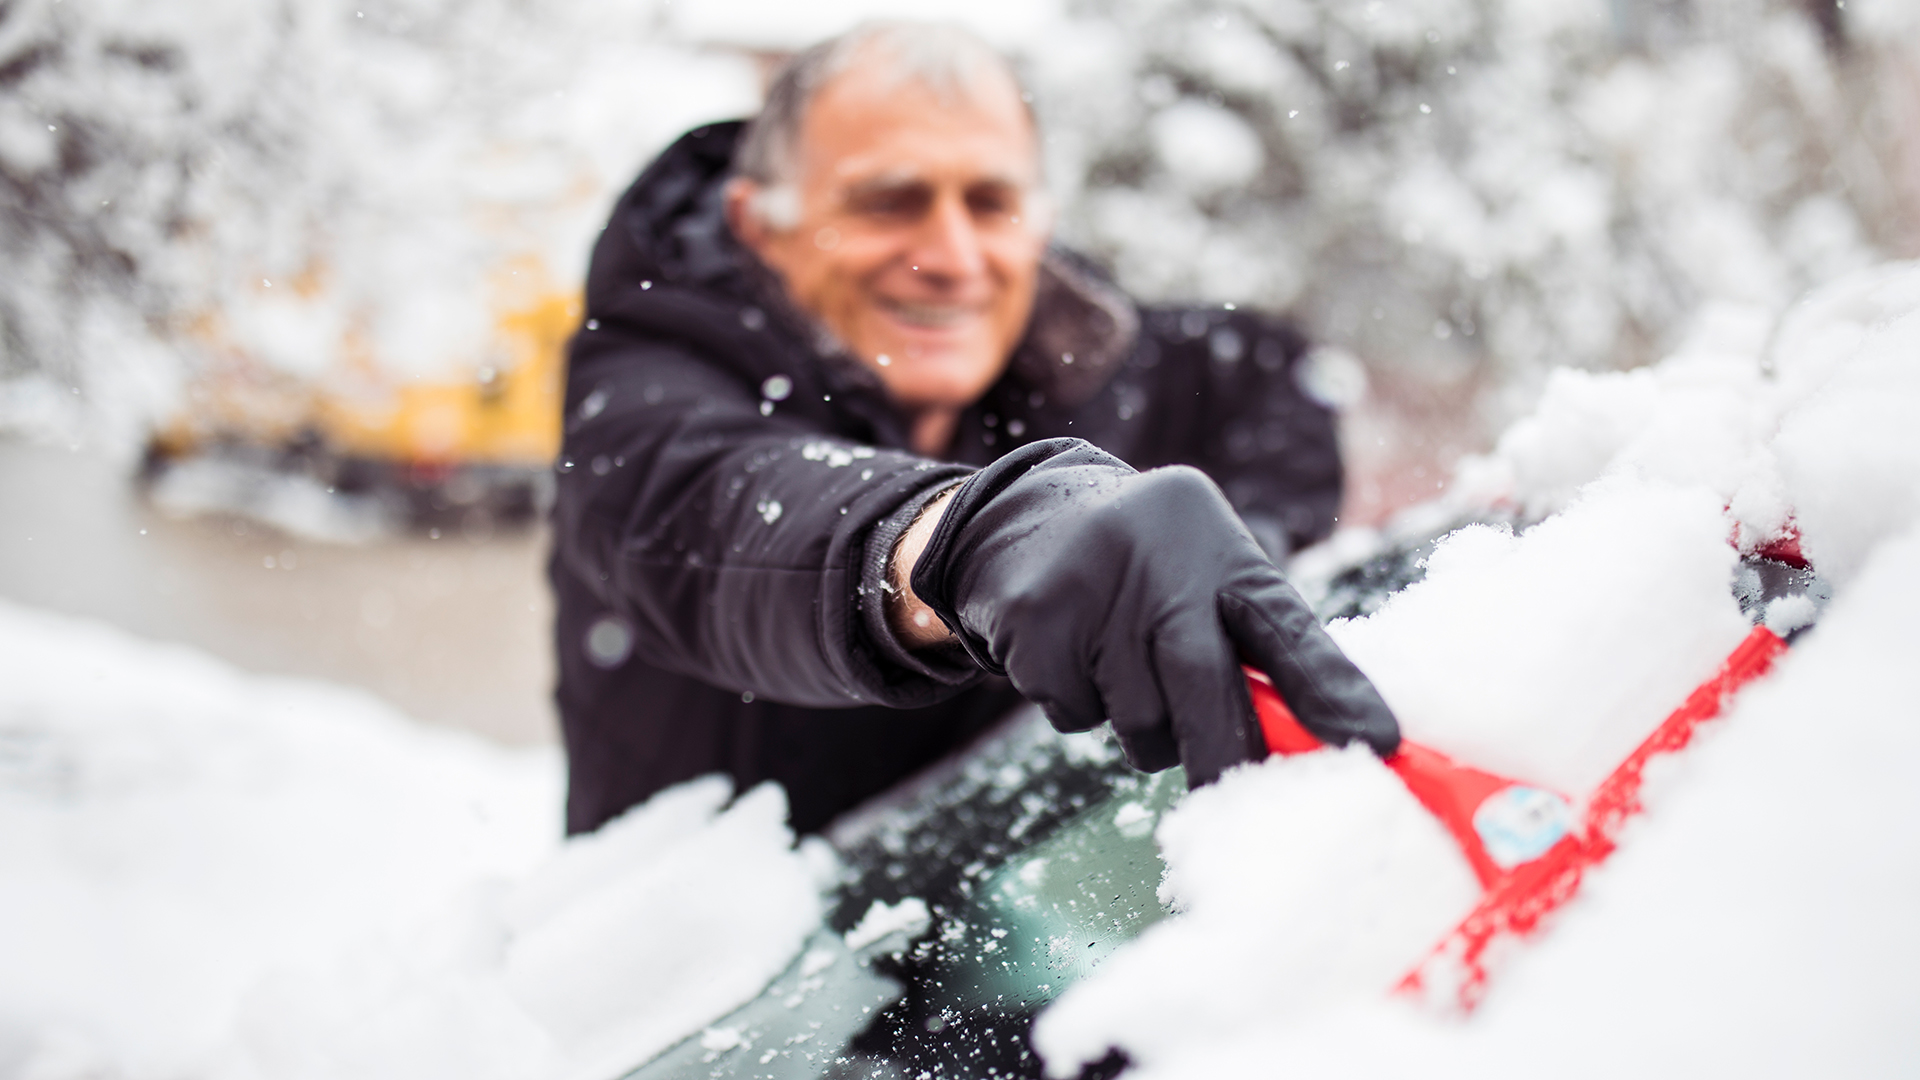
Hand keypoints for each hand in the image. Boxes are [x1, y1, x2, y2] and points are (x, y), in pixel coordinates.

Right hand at [903, 439, 1398, 783]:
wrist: (1024, 514)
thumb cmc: (1149, 567)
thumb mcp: (1207, 573)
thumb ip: (1253, 645)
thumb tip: (1321, 740)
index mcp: (1223, 551)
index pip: (1286, 628)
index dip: (1332, 689)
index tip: (1375, 744)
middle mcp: (1162, 560)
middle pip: (1204, 684)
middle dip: (1225, 752)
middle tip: (1234, 797)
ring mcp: (1092, 587)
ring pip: (1139, 719)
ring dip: (1142, 723)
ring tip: (1121, 664)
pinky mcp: (1035, 620)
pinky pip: (1075, 714)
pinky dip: (1078, 704)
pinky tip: (1070, 652)